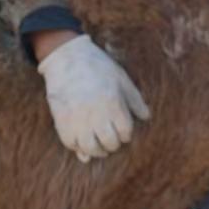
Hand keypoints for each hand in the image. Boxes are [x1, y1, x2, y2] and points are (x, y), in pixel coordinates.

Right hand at [36, 34, 149, 161]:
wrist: (67, 57)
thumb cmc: (98, 67)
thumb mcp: (121, 78)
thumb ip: (135, 100)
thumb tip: (146, 117)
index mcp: (113, 102)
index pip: (125, 132)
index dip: (126, 134)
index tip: (123, 132)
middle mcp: (96, 113)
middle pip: (109, 143)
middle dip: (113, 144)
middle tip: (111, 140)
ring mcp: (77, 118)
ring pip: (90, 147)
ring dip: (96, 151)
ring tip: (99, 147)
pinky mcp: (61, 119)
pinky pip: (70, 143)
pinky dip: (77, 147)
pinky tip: (82, 141)